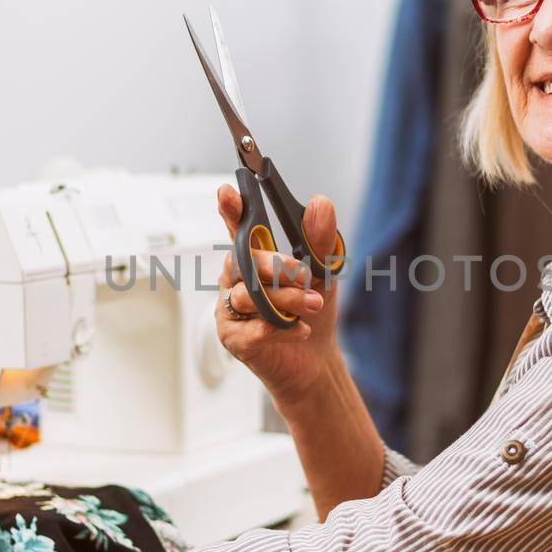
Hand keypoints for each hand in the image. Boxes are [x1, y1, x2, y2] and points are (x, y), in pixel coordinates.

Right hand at [215, 184, 341, 401]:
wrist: (316, 358)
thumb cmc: (312, 310)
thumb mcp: (324, 271)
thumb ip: (320, 238)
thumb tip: (319, 203)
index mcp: (253, 256)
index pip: (237, 227)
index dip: (229, 210)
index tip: (227, 193)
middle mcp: (235, 279)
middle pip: (243, 261)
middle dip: (276, 266)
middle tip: (305, 275)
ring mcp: (230, 308)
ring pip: (250, 296)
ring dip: (286, 300)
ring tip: (313, 305)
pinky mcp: (233, 337)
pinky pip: (251, 328)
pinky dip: (279, 329)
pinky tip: (299, 329)